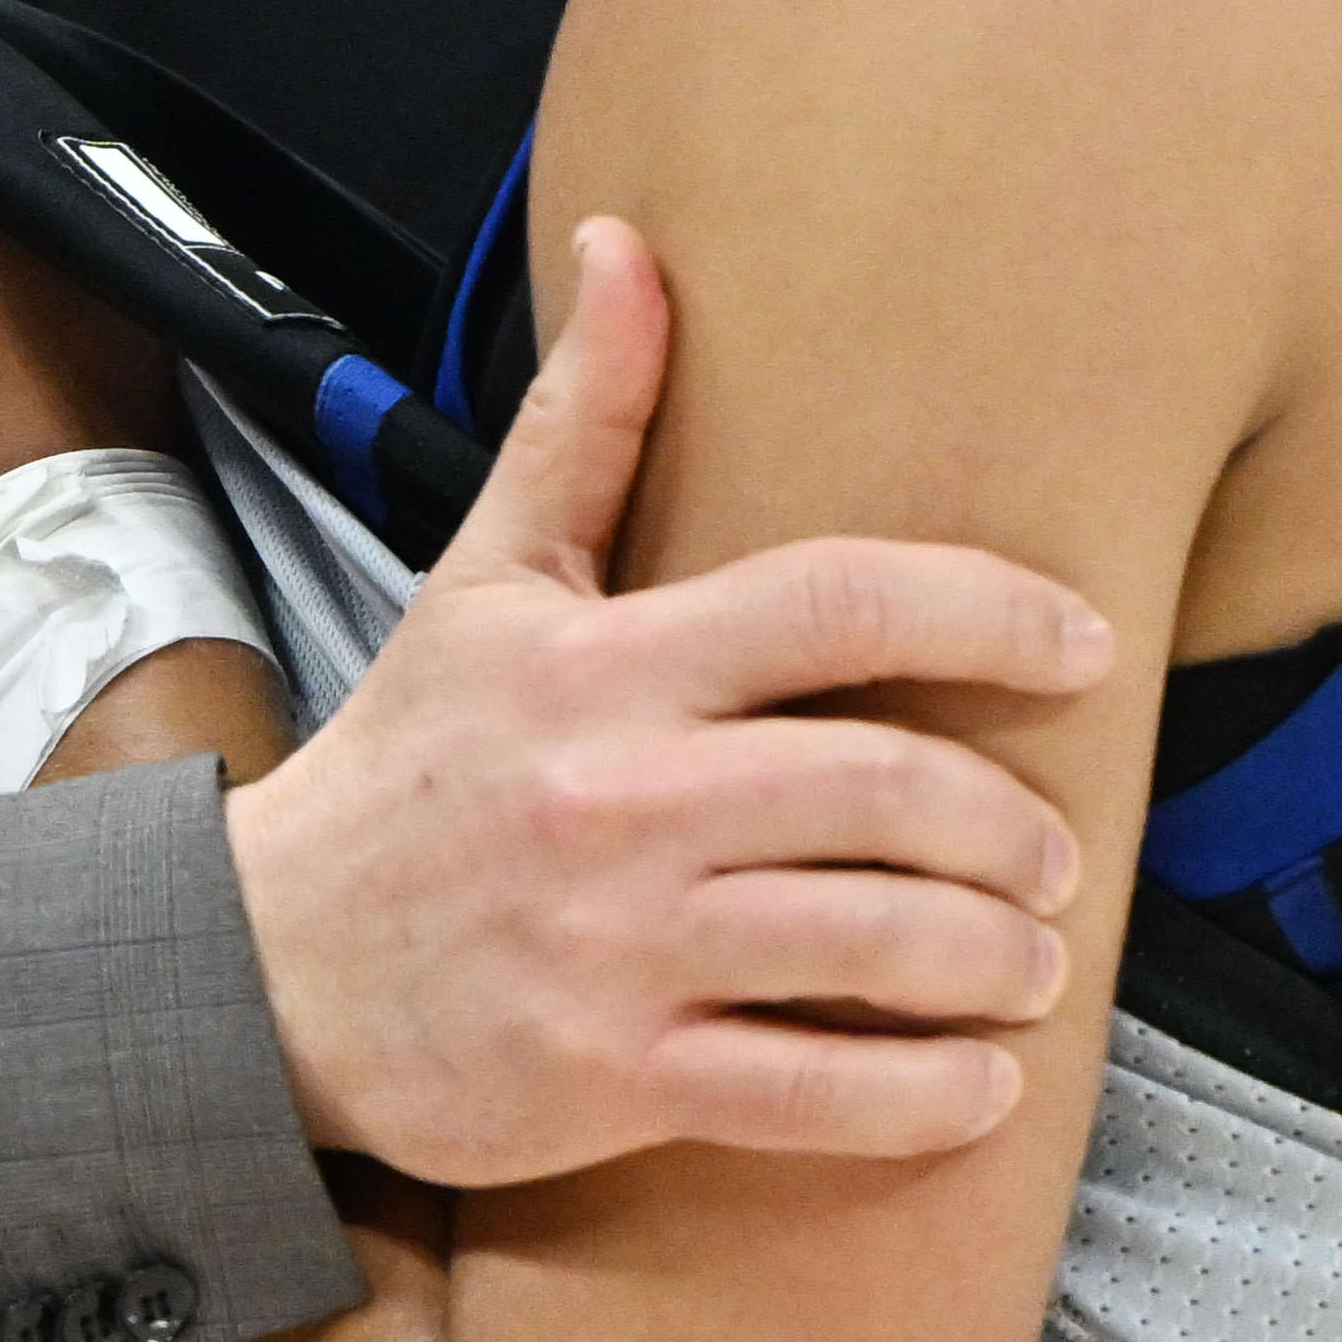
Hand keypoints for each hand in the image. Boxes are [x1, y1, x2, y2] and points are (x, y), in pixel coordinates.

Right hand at [231, 218, 1097, 1185]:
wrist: (258, 968)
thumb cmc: (407, 769)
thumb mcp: (481, 581)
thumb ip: (583, 422)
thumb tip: (627, 245)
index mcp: (599, 664)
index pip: (833, 604)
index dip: (988, 610)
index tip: (1083, 638)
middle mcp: (615, 798)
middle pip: (883, 788)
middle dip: (1007, 823)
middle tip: (1050, 849)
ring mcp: (615, 946)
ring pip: (870, 946)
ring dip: (993, 958)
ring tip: (1028, 957)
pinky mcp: (608, 1075)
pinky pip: (810, 1096)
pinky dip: (923, 1094)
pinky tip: (976, 1082)